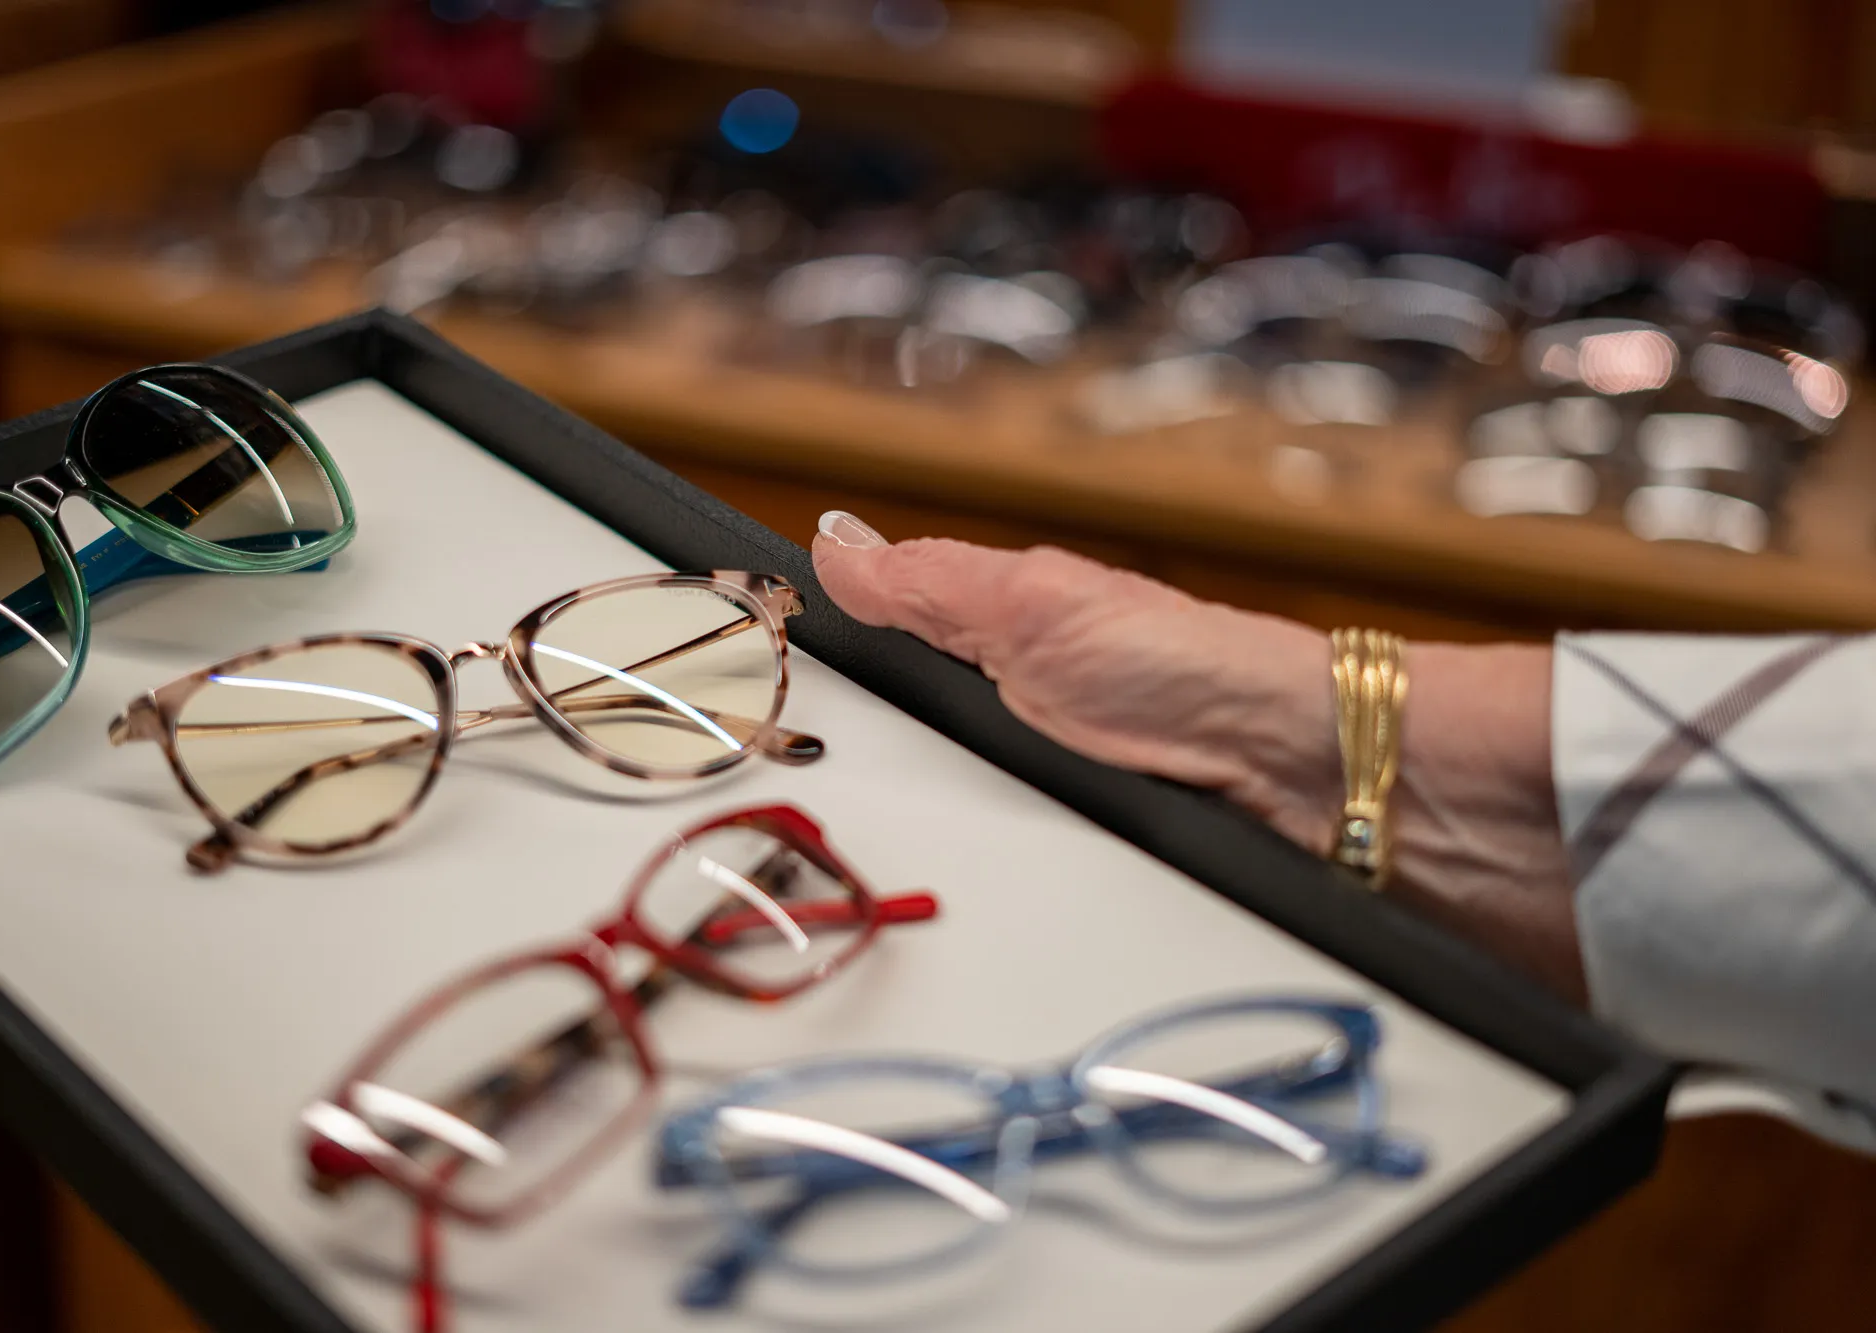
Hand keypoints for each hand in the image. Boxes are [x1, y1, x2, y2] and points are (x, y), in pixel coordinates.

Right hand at [811, 511, 1585, 1001]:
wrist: (1304, 783)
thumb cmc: (1191, 671)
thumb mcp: (1036, 605)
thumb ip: (930, 585)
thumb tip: (833, 538)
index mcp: (980, 647)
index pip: (854, 670)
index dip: (783, 694)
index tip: (706, 714)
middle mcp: (991, 727)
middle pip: (868, 762)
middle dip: (814, 784)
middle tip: (750, 809)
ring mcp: (1021, 802)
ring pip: (909, 831)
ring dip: (875, 847)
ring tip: (807, 867)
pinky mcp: (1052, 872)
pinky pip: (966, 883)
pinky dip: (939, 889)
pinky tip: (901, 906)